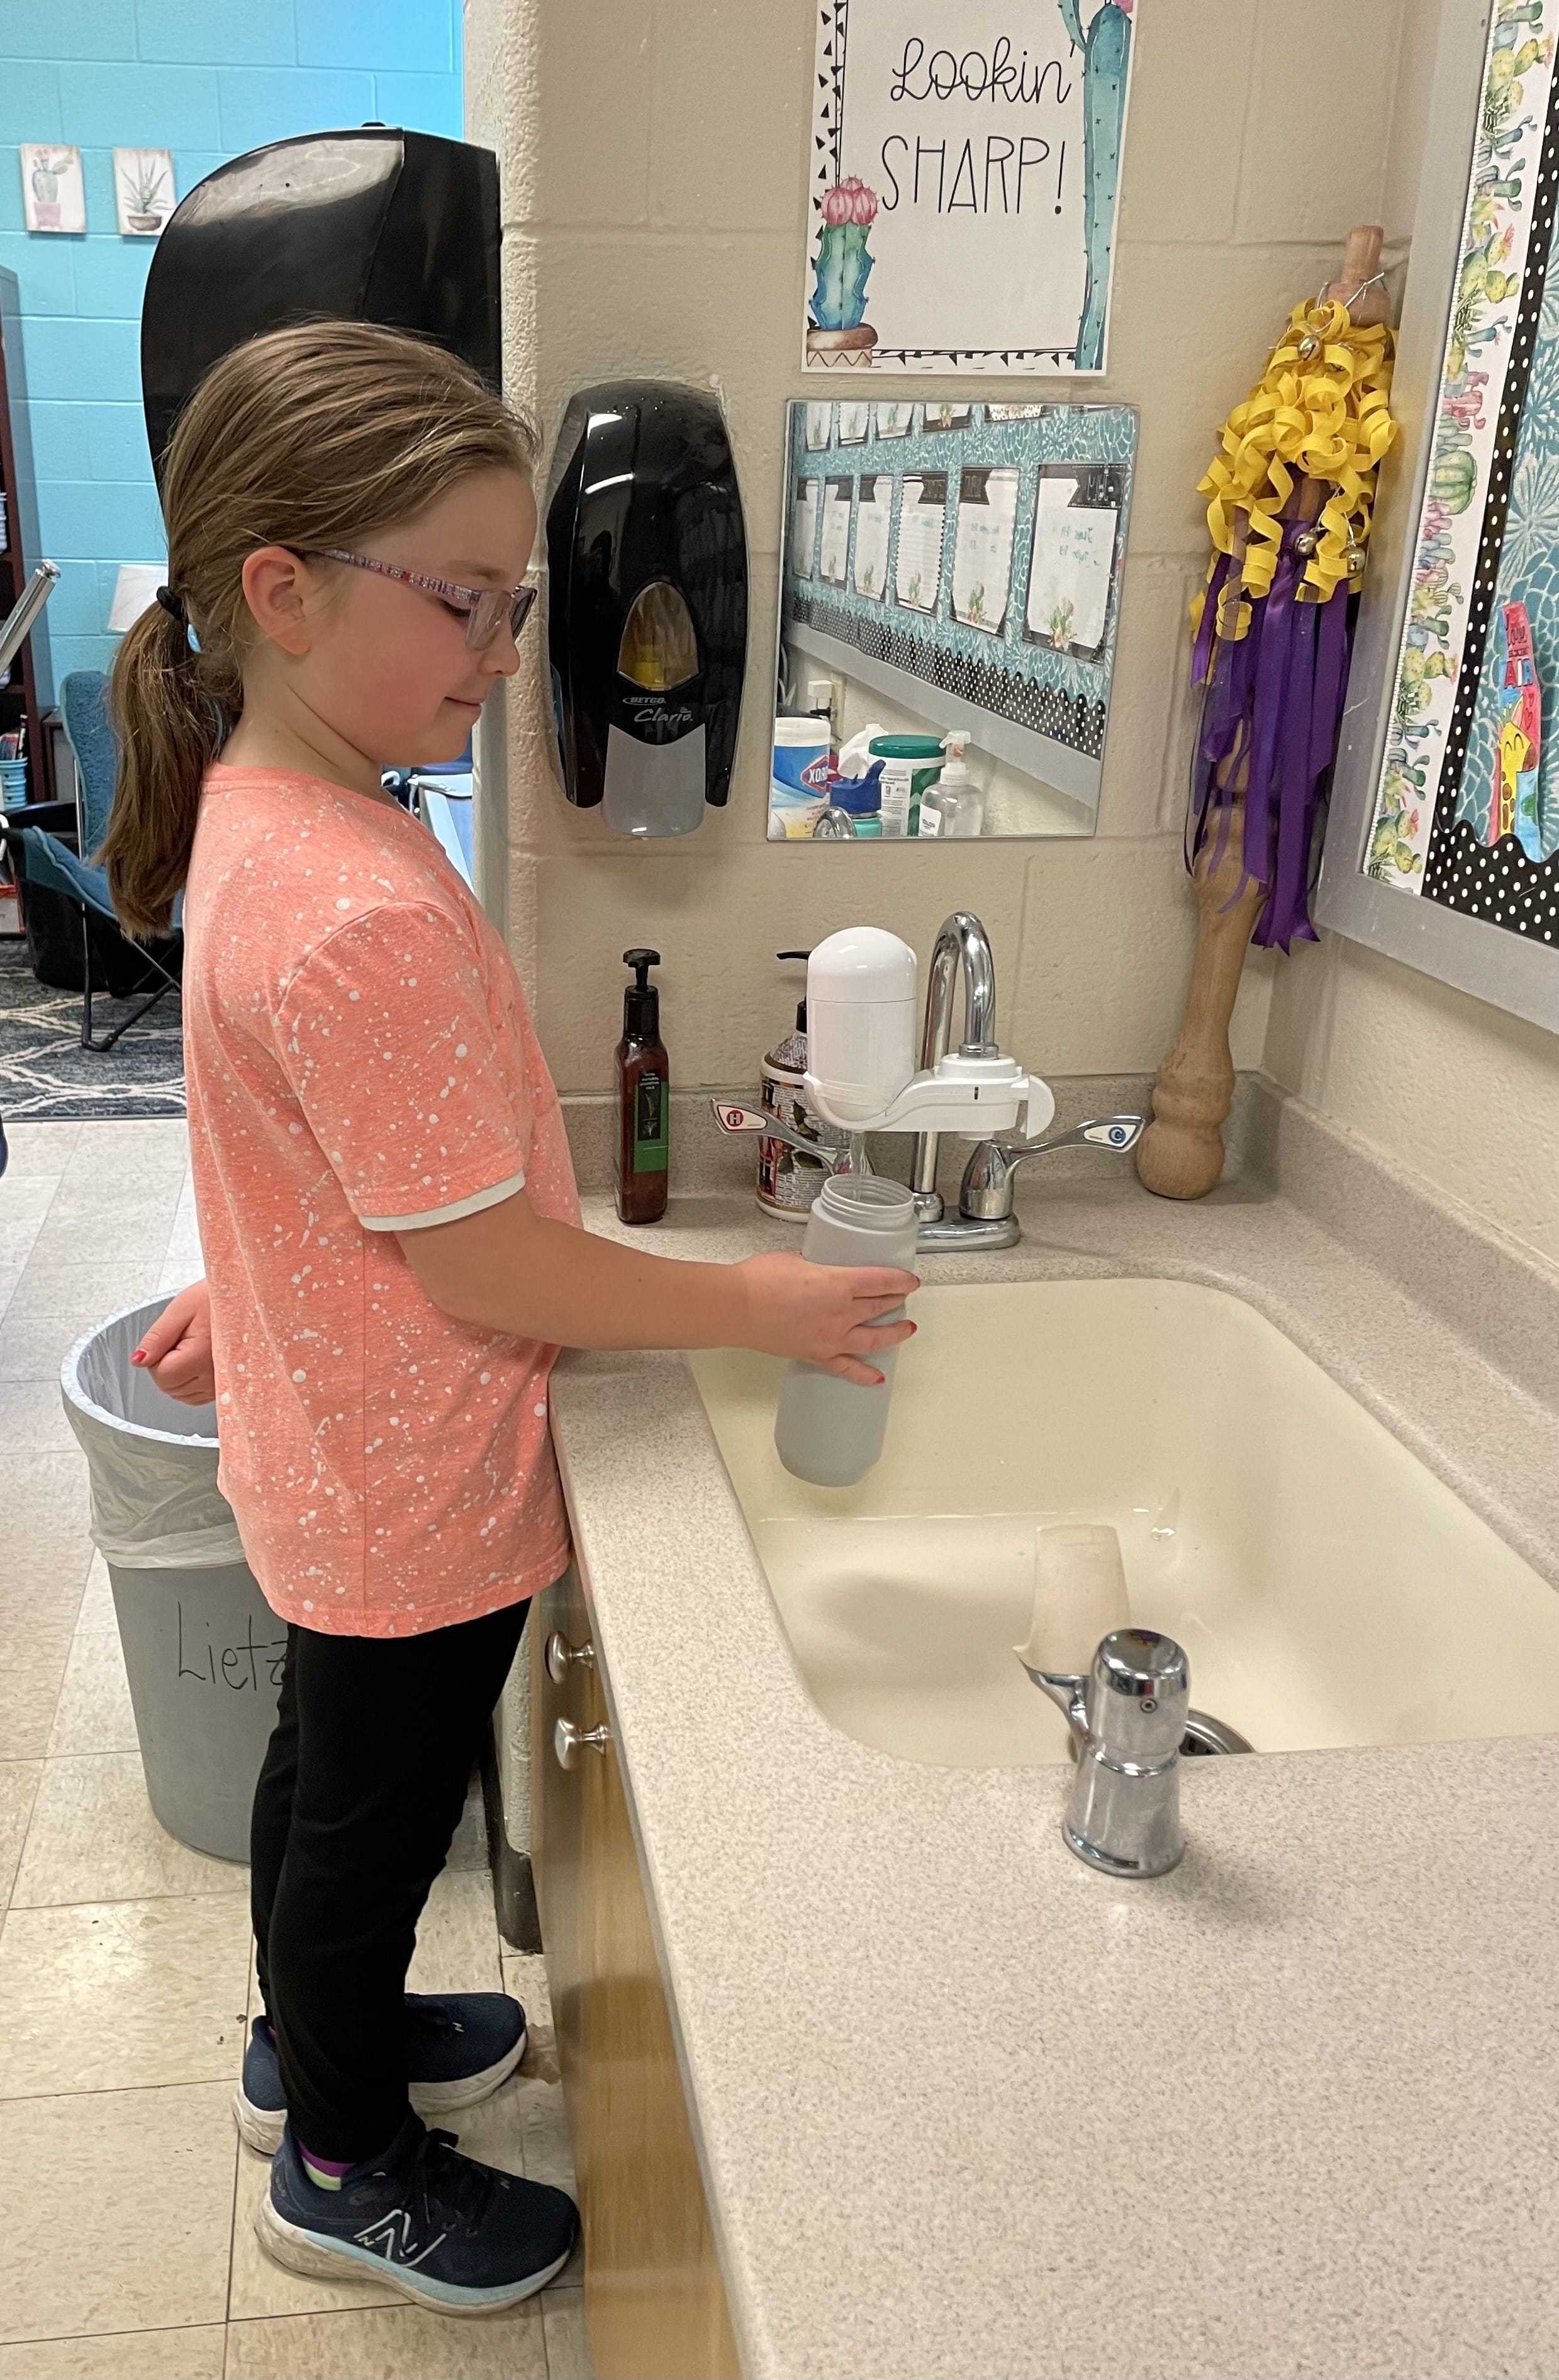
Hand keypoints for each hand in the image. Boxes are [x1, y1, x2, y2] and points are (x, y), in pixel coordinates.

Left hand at [131, 1278, 215, 1405]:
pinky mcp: (227, 1387)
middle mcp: (215, 1376)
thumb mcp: (181, 1310)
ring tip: (196, 1348)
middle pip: (169, 1387)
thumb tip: (138, 1361)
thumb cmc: (215, 1300)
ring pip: (181, 1394)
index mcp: (201, 1357)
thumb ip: (157, 1338)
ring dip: (179, 1375)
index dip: (158, 1356)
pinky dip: (191, 1381)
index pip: (161, 1375)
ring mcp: (223, 1385)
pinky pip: (196, 1396)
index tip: (173, 1338)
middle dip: (167, 1365)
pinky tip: (200, 1360)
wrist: (246, 1299)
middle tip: (185, 1340)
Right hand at [734, 1251, 917, 1385]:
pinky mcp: (815, 1354)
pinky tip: (877, 1377)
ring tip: (907, 1329)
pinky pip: (846, 1368)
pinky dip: (864, 1374)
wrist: (736, 1307)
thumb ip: (815, 1266)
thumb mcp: (795, 1259)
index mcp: (838, 1284)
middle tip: (904, 1297)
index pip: (881, 1281)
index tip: (909, 1280)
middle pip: (880, 1307)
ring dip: (894, 1334)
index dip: (901, 1280)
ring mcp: (830, 1337)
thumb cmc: (758, 1280)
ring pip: (873, 1339)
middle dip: (897, 1301)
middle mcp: (840, 1313)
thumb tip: (820, 1268)